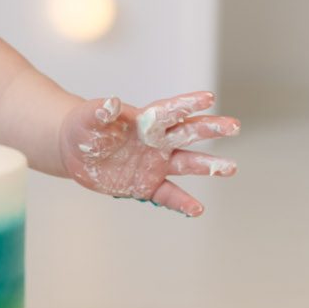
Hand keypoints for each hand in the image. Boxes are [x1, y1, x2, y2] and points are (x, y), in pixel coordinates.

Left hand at [58, 90, 239, 217]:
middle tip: (233, 126)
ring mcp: (156, 164)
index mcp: (146, 120)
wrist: (74, 151)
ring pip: (186, 164)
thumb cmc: (84, 127)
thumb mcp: (88, 117)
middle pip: (188, 133)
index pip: (170, 110)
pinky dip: (182, 202)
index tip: (209, 98)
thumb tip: (110, 102)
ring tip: (231, 168)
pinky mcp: (148, 185)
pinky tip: (197, 209)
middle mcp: (157, 141)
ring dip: (208, 166)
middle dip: (210, 128)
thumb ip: (100, 111)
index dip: (188, 104)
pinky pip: (169, 194)